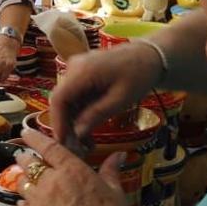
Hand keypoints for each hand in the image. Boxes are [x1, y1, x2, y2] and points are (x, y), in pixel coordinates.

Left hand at [15, 128, 133, 205]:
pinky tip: (29, 205)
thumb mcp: (116, 195)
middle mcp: (50, 182)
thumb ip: (111, 172)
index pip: (48, 146)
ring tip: (28, 182)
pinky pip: (20, 205)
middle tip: (26, 158)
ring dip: (23, 180)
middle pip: (28, 162)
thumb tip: (119, 155)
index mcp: (72, 170)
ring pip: (21, 183)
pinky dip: (23, 202)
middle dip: (26, 158)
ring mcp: (37, 201)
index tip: (27, 132)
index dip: (35, 137)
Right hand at [47, 40, 162, 147]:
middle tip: (77, 149)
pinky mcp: (81, 75)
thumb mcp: (121, 99)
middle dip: (66, 126)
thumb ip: (97, 115)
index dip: (58, 122)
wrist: (149, 56)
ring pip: (67, 102)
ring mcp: (77, 70)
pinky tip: (88, 130)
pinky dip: (79, 114)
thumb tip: (77, 133)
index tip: (63, 142)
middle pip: (61, 101)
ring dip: (73, 123)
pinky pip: (75, 97)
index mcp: (83, 70)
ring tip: (86, 144)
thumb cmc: (139, 75)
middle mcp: (74, 68)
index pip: (59, 99)